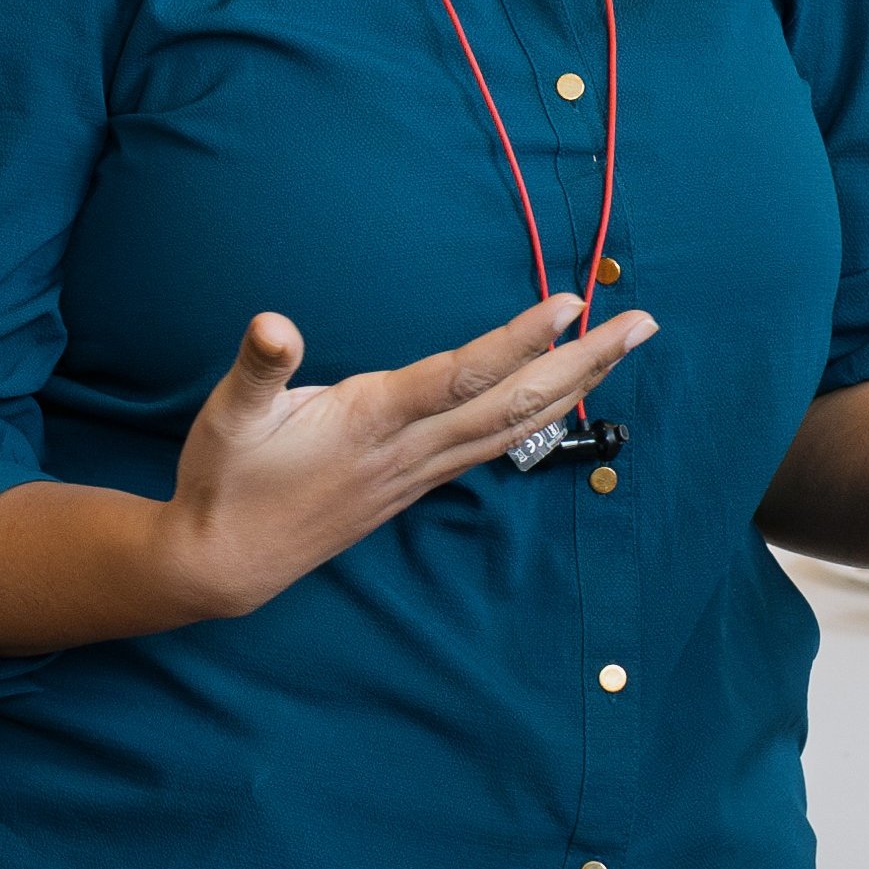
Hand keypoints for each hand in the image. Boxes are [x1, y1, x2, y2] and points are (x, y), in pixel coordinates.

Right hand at [164, 294, 655, 619]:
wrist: (226, 566)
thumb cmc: (226, 483)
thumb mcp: (228, 418)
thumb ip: (257, 368)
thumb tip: (273, 325)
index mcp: (372, 420)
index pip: (461, 376)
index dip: (517, 339)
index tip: (570, 303)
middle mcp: (411, 448)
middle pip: (515, 402)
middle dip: (583, 362)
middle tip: (643, 322)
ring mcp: (420, 470)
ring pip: (516, 426)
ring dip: (575, 385)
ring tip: (621, 347)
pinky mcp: (417, 482)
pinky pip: (496, 443)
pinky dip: (539, 414)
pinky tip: (560, 397)